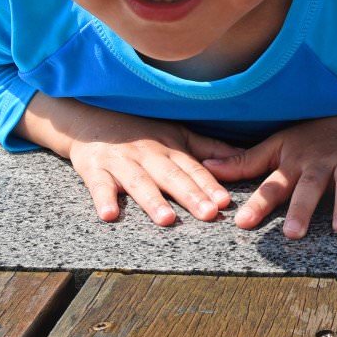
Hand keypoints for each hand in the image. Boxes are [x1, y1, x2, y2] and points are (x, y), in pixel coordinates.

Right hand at [17, 94, 239, 226]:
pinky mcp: (94, 170)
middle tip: (208, 214)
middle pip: (171, 177)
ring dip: (152, 201)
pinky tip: (110, 215)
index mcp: (170, 149)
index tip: (225, 202)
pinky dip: (103, 199)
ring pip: (139, 183)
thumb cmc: (141, 131)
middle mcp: (148, 155)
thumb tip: (245, 158)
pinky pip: (98, 186)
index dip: (209, 185)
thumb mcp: (177, 134)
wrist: (91, 118)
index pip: (194, 169)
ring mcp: (121, 162)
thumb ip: (209, 149)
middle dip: (190, 195)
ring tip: (167, 219)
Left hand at [203, 91, 336, 236]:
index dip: (258, 203)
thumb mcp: (279, 144)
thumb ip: (246, 162)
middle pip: (310, 185)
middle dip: (302, 208)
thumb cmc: (313, 137)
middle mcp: (320, 161)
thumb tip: (206, 167)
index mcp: (294, 160)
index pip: (273, 184)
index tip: (243, 224)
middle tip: (293, 233)